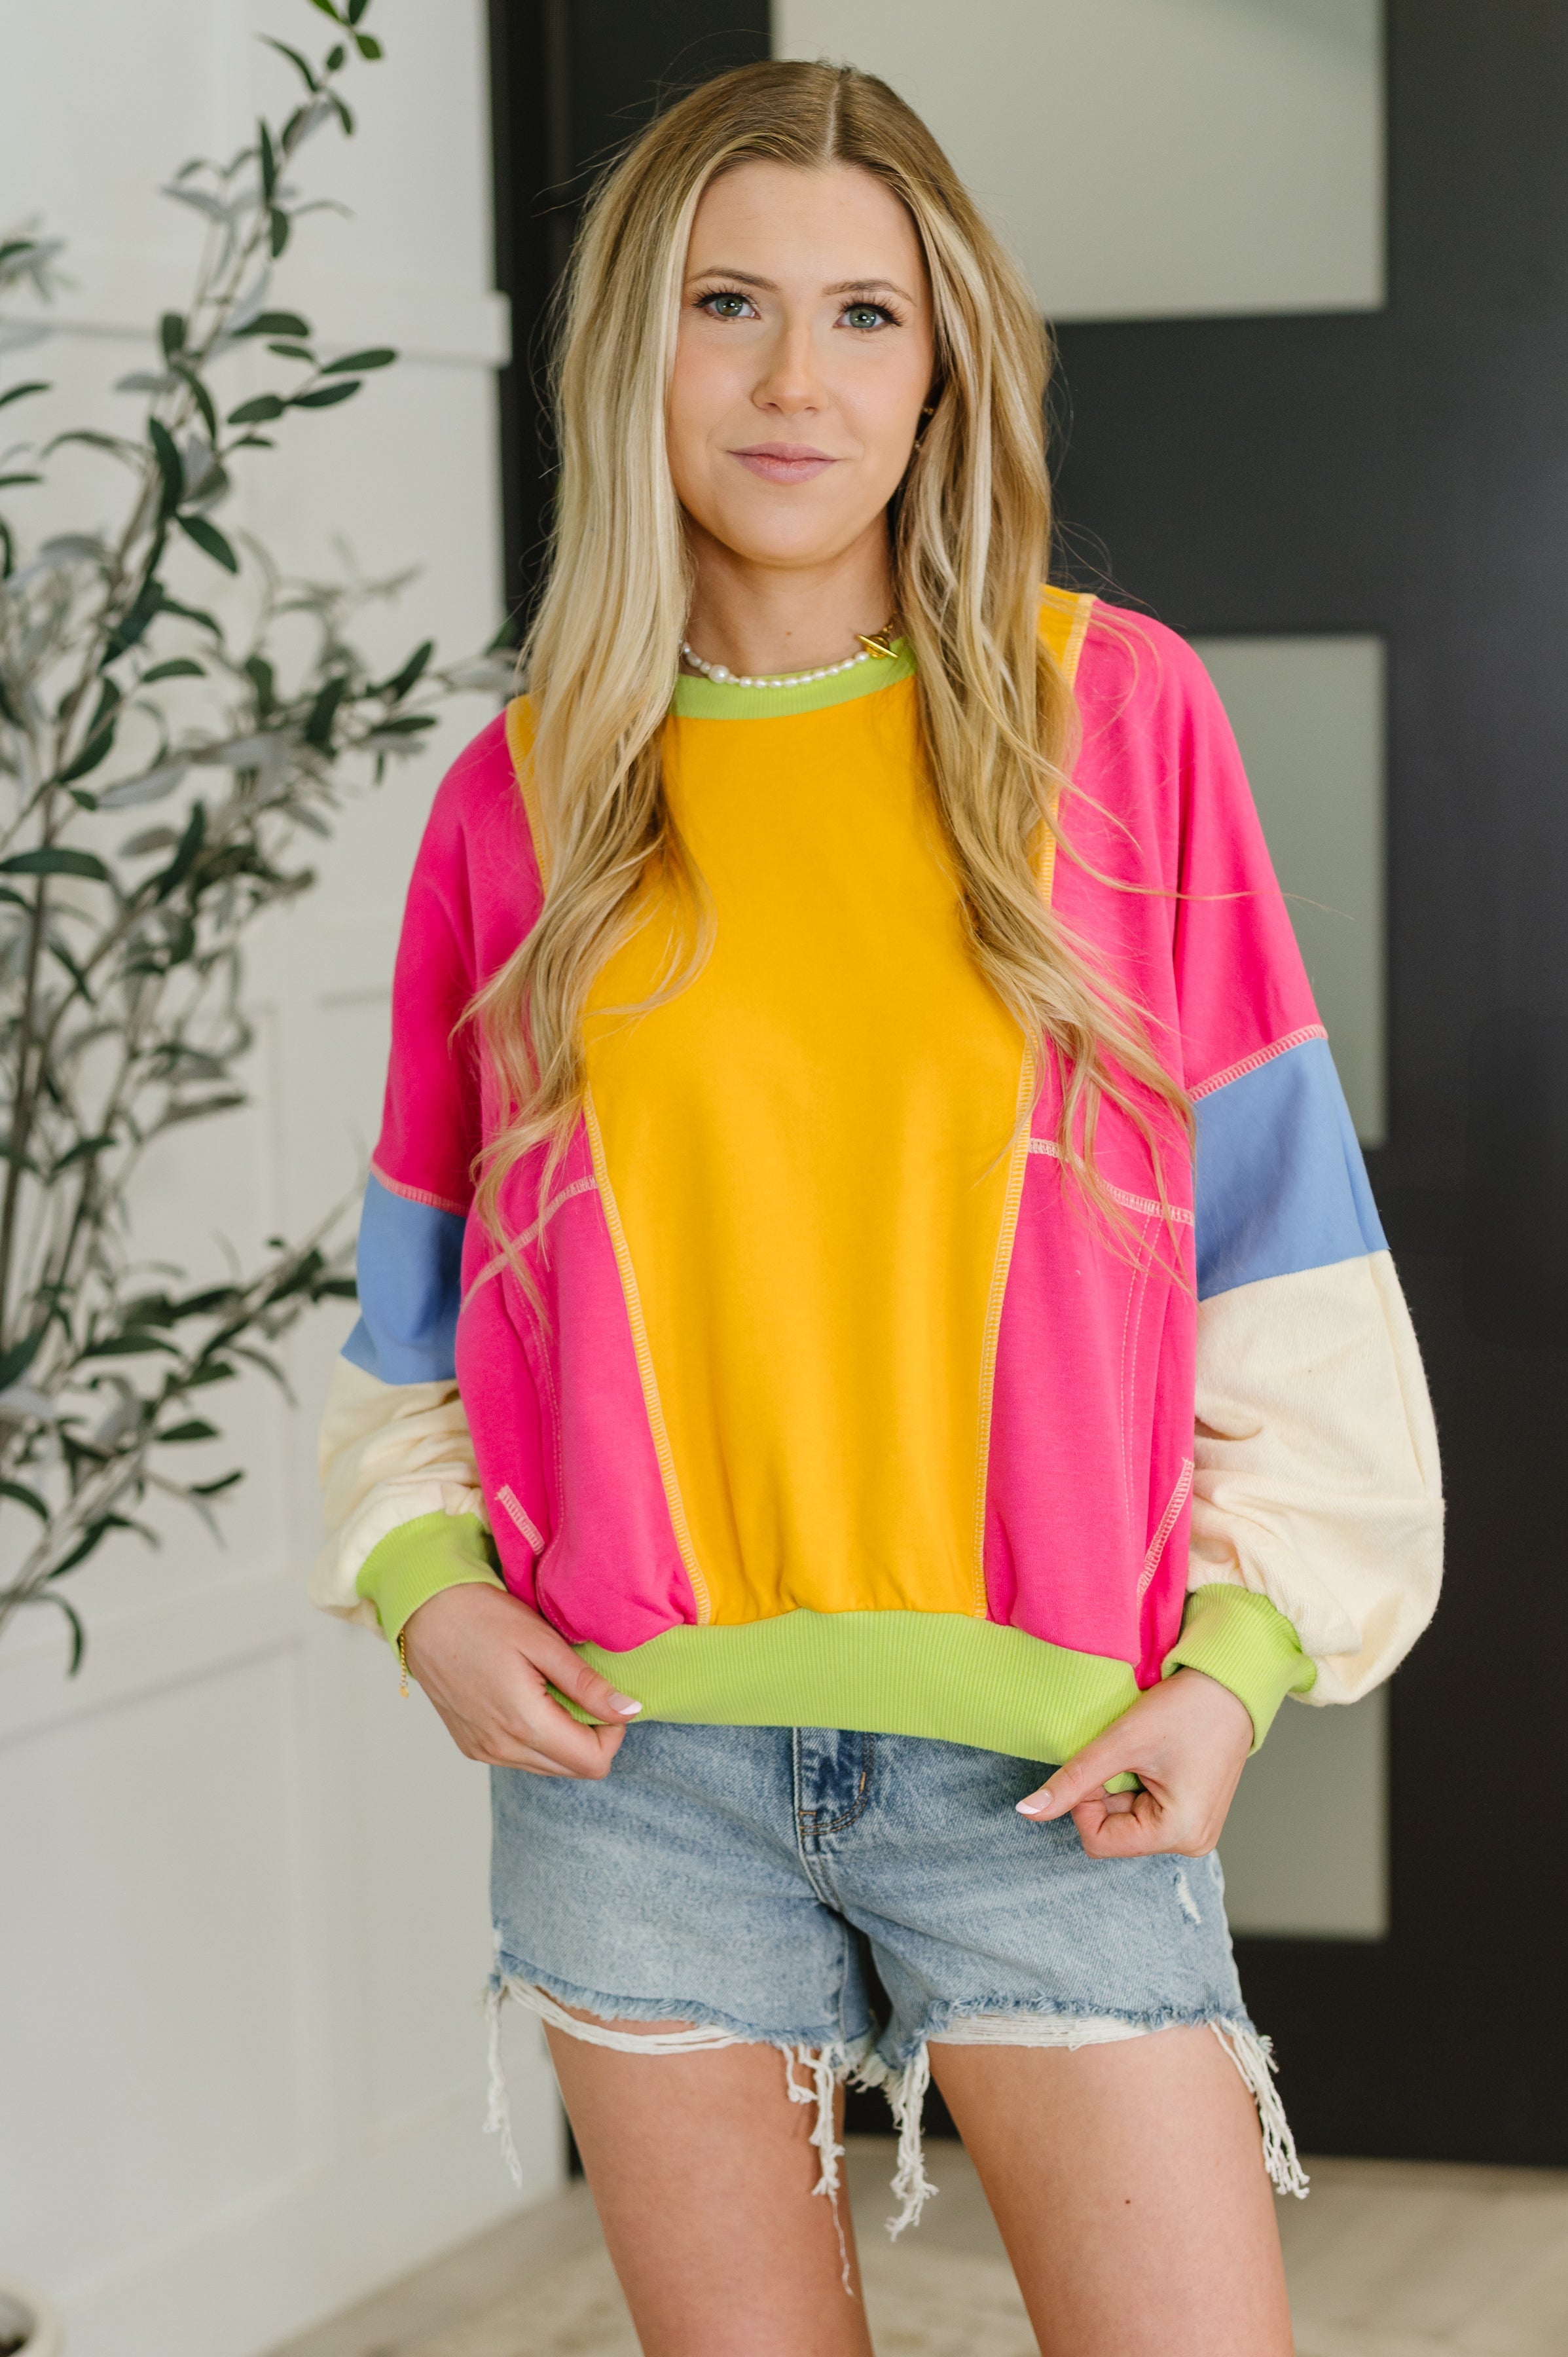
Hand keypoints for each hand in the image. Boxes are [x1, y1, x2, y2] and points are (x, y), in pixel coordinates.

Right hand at [400, 1581, 640, 1777]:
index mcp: (524, 1725)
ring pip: (548, 1766)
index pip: (593, 1763)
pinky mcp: (472, 1746)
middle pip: (573, 1769)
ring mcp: (484, 1751)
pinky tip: (529, 1697)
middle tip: (582, 1689)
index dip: (613, 1731)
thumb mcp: (542, 1641)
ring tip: (553, 1688)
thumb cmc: (481, 1617)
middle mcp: (502, 1750)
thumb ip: (586, 1684)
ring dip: (564, 1736)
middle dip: (591, 1735)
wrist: (423, 1614)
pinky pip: (521, 1757)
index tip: (605, 1695)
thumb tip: (629, 1710)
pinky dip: (538, 1736)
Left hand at [1016, 1668, 1252, 1857]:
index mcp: (1178, 1834)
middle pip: (1113, 1833)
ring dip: (1121, 1788)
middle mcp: (1191, 1843)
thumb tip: (1027, 1812)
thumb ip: (1072, 1781)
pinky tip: (1154, 1760)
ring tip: (1144, 1754)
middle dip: (1105, 1794)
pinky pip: (1145, 1812)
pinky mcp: (1193, 1815)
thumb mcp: (1121, 1743)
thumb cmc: (1186, 1709)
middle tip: (1125, 1754)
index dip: (1085, 1801)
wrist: (1230, 1685)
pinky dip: (1136, 1786)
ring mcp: (1194, 1831)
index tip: (1103, 1762)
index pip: (1097, 1841)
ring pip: (1126, 1821)